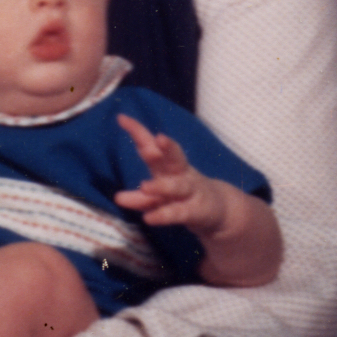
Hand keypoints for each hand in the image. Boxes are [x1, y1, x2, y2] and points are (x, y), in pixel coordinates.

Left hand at [113, 113, 231, 236]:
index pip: (152, 144)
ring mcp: (190, 192)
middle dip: (166, 149)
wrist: (219, 210)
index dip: (138, 131)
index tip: (121, 118)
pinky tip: (149, 218)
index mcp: (168, 164)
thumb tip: (117, 198)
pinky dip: (164, 215)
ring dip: (161, 186)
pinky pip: (178, 213)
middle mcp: (180, 174)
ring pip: (177, 186)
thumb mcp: (161, 195)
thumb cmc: (184, 197)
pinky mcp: (194, 211)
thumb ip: (139, 197)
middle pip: (174, 157)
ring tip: (144, 186)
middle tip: (150, 145)